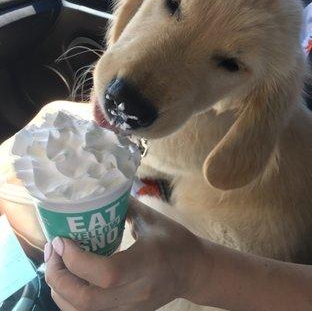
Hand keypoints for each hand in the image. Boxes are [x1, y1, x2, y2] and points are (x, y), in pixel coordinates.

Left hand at [44, 198, 205, 310]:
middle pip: (87, 299)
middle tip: (53, 251)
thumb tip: (97, 195)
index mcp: (147, 262)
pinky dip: (71, 300)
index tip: (62, 240)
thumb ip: (124, 206)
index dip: (76, 259)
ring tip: (55, 265)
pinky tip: (68, 280)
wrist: (194, 271)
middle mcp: (138, 291)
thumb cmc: (175, 240)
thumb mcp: (152, 218)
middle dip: (59, 276)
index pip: (106, 273)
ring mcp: (131, 307)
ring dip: (60, 290)